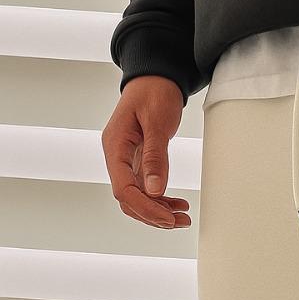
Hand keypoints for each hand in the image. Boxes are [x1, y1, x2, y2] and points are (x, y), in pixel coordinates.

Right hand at [101, 76, 191, 227]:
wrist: (155, 77)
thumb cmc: (154, 92)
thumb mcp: (157, 122)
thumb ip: (155, 157)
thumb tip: (155, 191)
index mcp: (115, 146)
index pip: (123, 189)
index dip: (145, 208)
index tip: (168, 218)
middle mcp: (117, 157)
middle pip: (129, 199)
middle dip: (154, 215)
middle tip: (180, 222)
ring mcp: (126, 161)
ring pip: (138, 198)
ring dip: (159, 212)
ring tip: (183, 217)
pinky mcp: (138, 163)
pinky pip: (146, 189)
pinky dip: (162, 200)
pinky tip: (179, 204)